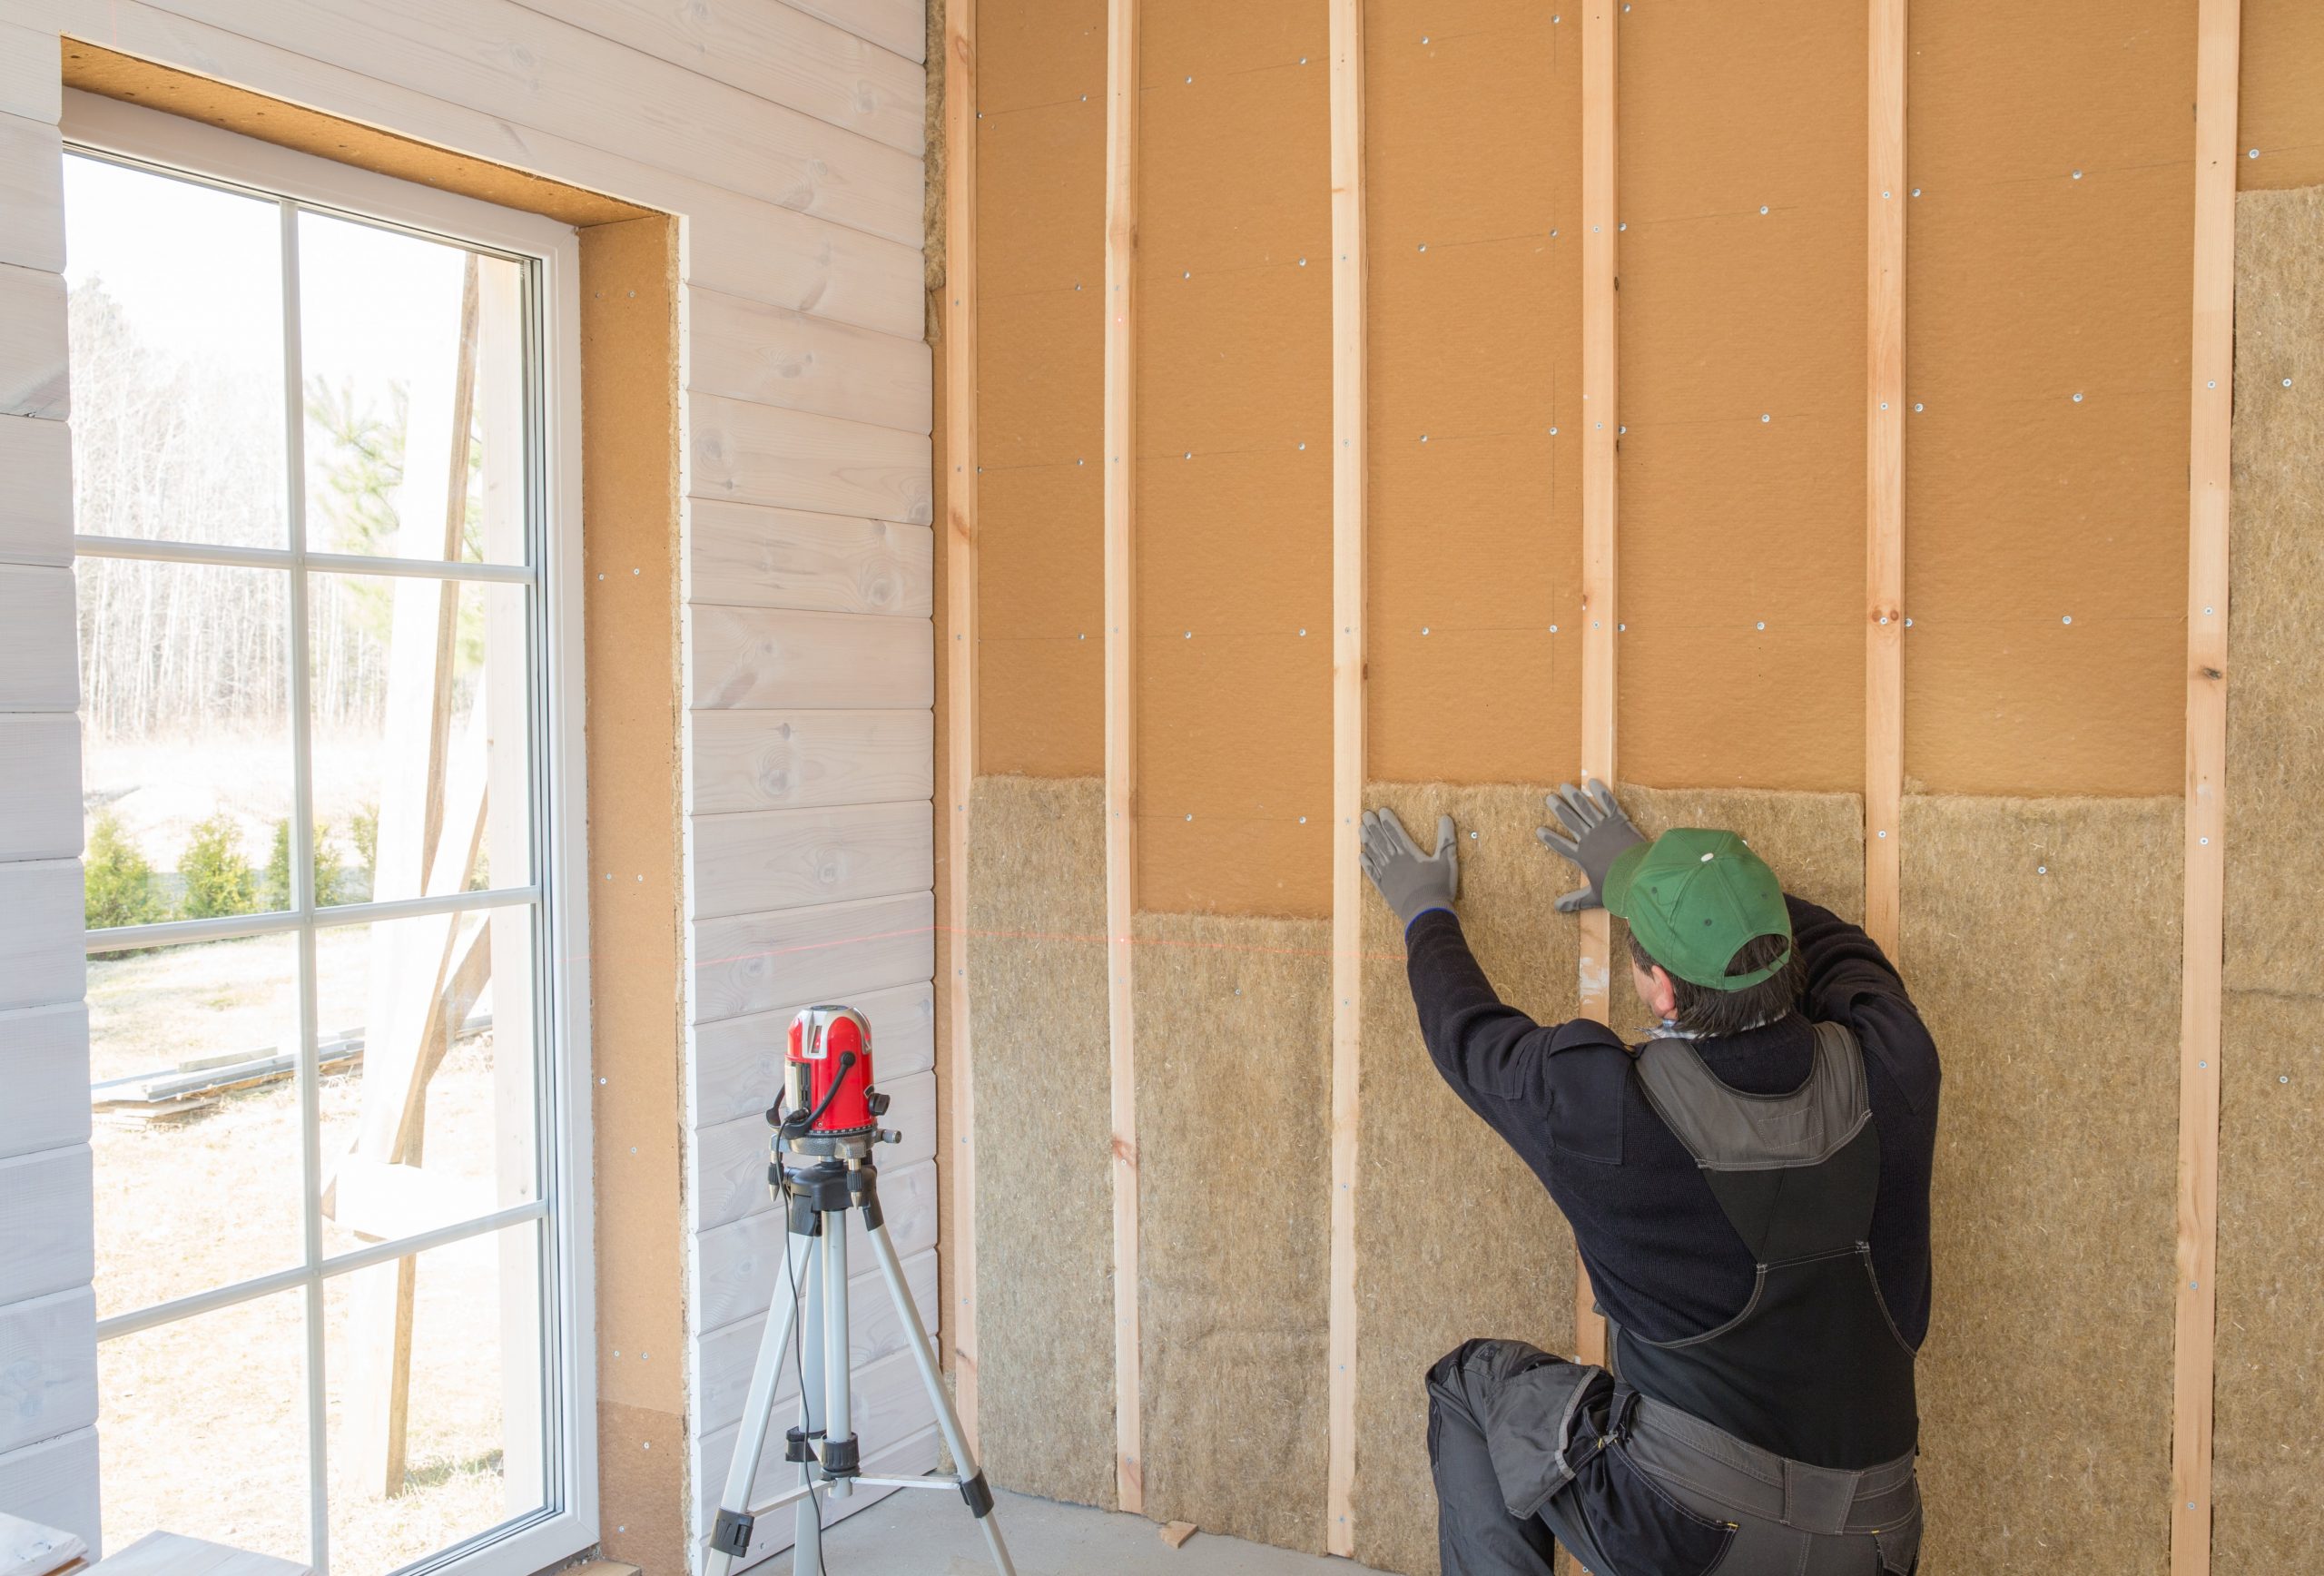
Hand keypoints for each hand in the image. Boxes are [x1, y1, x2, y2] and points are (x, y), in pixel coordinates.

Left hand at [1360, 808, 1458, 929]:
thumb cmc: (1438, 887)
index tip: (1381, 810)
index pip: (1395, 832)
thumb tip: (1446, 817)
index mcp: (1408, 853)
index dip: (1388, 820)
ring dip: (1367, 840)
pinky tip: (1361, 855)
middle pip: (1381, 840)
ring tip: (1360, 829)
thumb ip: (1446, 838)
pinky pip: (1372, 873)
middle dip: (1373, 826)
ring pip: (1374, 853)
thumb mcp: (1447, 861)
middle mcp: (1394, 862)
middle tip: (1365, 814)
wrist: (1426, 914)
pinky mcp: (1385, 888)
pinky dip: (1366, 863)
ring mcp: (1387, 875)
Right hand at [1535, 779, 1644, 911]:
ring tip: (1564, 786)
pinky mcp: (1619, 821)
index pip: (1561, 846)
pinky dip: (1601, 792)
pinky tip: (1592, 781)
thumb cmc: (1617, 887)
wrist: (1639, 876)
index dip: (1550, 838)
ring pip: (1585, 809)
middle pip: (1570, 821)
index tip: (1539, 830)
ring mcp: (1603, 828)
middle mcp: (1589, 839)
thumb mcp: (1595, 896)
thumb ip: (1575, 901)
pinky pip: (1608, 804)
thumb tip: (1556, 909)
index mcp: (1582, 857)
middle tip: (1548, 798)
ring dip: (1574, 797)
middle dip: (1559, 809)